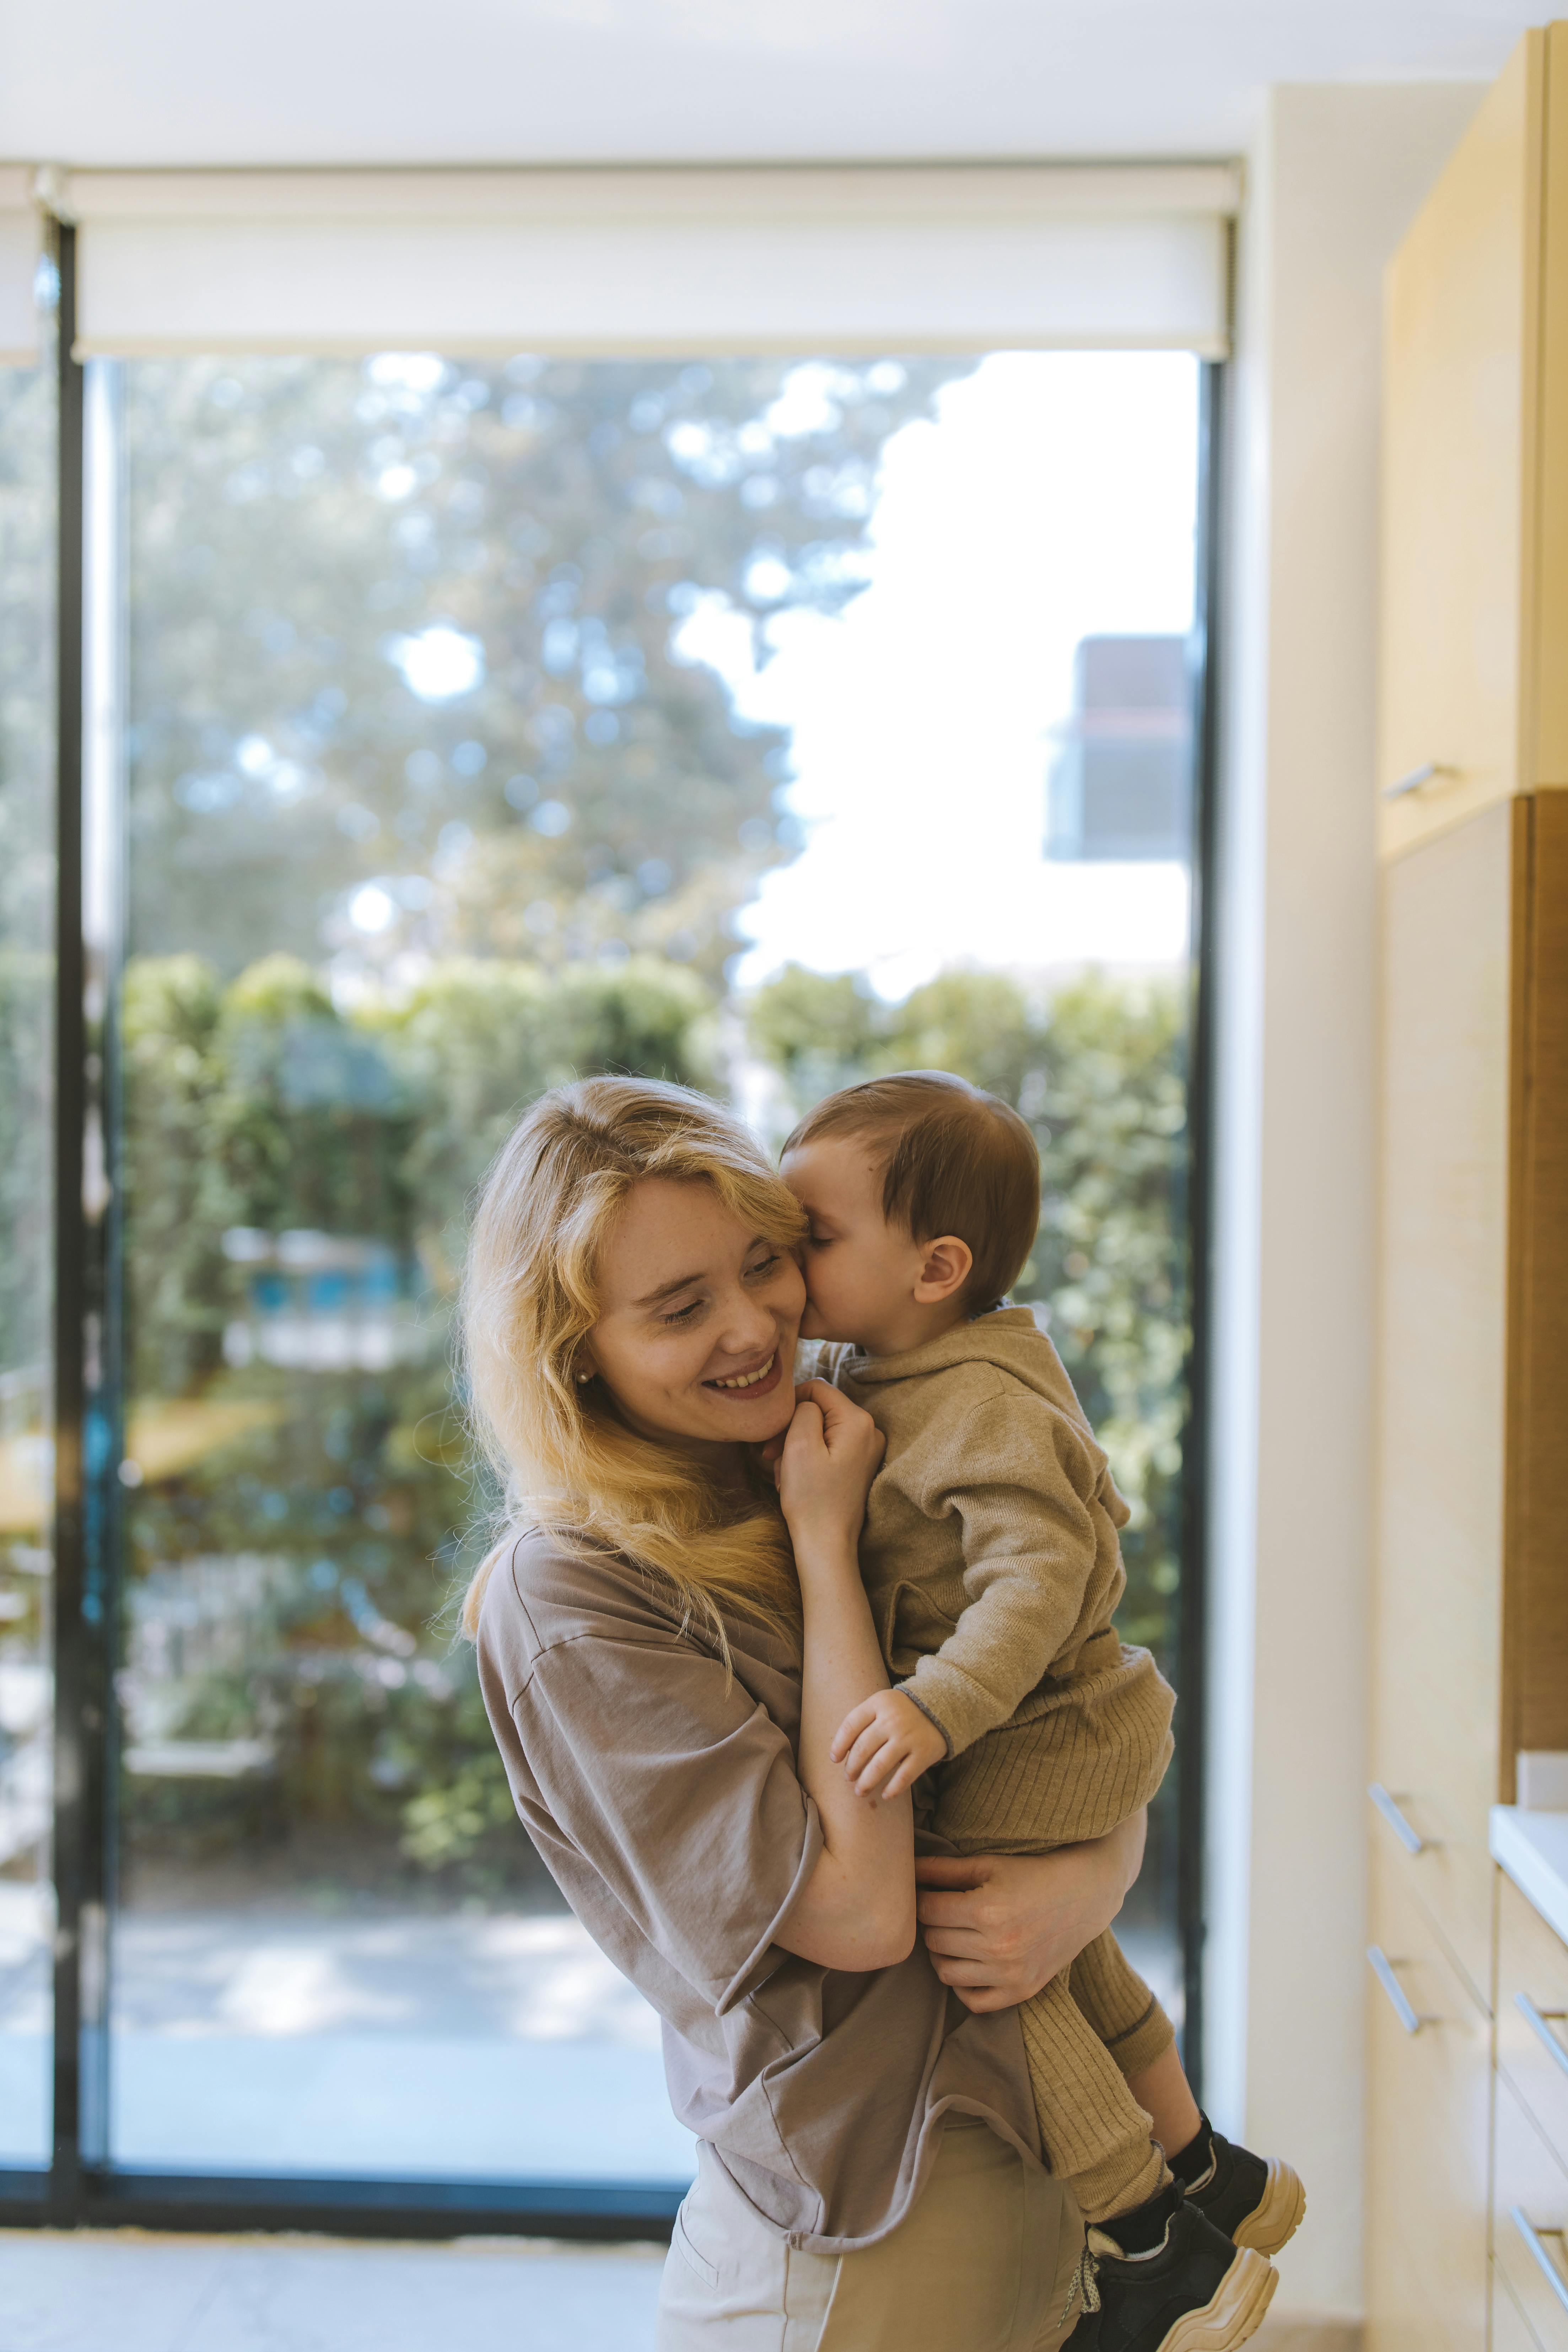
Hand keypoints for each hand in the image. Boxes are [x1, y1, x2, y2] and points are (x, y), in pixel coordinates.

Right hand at [777, 1380, 884, 1561]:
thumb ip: (803, 1410)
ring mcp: (867, 1448)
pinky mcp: (859, 1463)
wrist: (826, 1544)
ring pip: (819, 1428)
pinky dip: (807, 1457)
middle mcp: (870, 1430)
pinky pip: (827, 1446)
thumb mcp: (799, 1445)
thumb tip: (805, 1401)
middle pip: (819, 1409)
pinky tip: (797, 1477)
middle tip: (772, 1455)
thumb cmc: (811, 1498)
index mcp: (858, 1421)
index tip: (774, 1434)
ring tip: (786, 1472)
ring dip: (796, 1446)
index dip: (790, 1405)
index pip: (817, 1388)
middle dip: (792, 1429)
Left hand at [832, 1688, 946, 1798]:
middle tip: (848, 1778)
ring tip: (860, 1791)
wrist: (942, 1705)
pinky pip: (904, 1776)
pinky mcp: (924, 1753)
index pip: (850, 1726)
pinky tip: (886, 1795)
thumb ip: (863, 1721)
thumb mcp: (882, 1704)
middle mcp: (892, 1719)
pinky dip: (893, 1789)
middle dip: (852, 1767)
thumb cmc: (902, 1710)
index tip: (834, 1759)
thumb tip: (841, 1754)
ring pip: (880, 1765)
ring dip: (866, 1782)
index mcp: (878, 1703)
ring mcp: (909, 1736)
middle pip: (863, 1748)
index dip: (839, 1745)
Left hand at [913, 1818, 1143, 2010]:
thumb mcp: (988, 1863)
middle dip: (931, 1924)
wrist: (1084, 1895)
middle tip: (940, 1911)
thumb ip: (943, 1869)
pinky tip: (968, 1962)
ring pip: (946, 1973)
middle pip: (934, 1942)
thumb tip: (905, 1869)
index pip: (927, 1911)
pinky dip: (963, 1985)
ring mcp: (1010, 1974)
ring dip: (942, 1954)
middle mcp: (997, 1947)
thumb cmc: (1033, 1873)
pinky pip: (973, 2001)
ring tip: (952, 1935)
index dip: (921, 1899)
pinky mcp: (1021, 1991)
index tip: (928, 1892)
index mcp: (987, 1910)